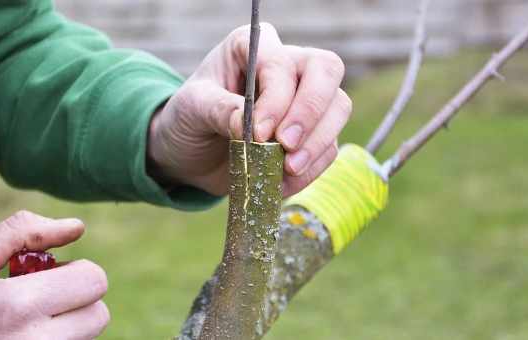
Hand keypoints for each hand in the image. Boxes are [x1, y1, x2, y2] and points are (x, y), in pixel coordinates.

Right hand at [0, 211, 108, 339]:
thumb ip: (22, 233)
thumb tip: (76, 227)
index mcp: (16, 306)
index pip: (94, 280)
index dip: (77, 270)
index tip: (52, 274)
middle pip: (98, 315)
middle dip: (78, 299)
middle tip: (43, 297)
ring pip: (86, 339)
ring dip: (70, 325)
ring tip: (28, 319)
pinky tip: (23, 337)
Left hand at [148, 23, 351, 196]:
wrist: (191, 153)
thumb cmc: (188, 119)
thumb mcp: (191, 109)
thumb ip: (219, 110)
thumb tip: (249, 126)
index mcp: (254, 47)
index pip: (283, 63)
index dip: (277, 100)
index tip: (257, 134)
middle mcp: (287, 65)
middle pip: (327, 71)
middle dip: (310, 113)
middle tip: (286, 148)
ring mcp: (305, 99)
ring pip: (338, 108)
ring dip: (317, 144)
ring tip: (286, 170)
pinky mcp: (312, 133)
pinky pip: (329, 147)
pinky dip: (311, 169)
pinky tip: (282, 182)